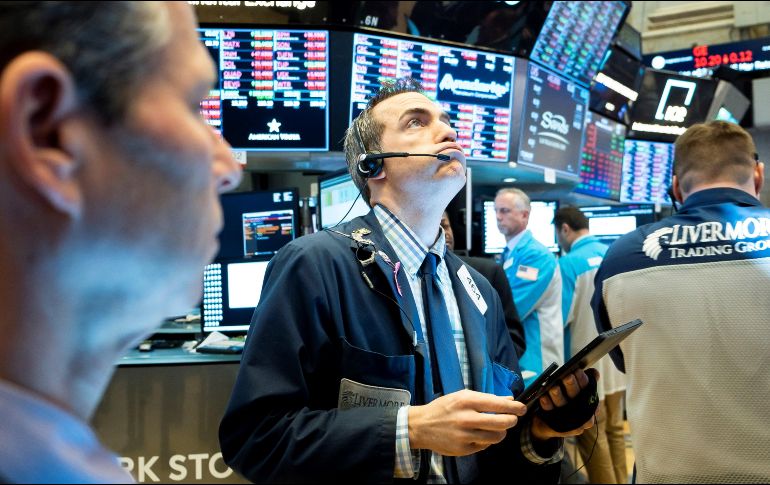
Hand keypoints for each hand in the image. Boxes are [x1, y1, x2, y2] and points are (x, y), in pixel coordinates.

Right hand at [408, 389, 526, 455]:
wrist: (421, 426)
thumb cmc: (444, 408)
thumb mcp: (463, 396)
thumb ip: (486, 398)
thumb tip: (509, 400)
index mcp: (467, 401)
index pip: (498, 404)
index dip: (514, 407)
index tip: (522, 408)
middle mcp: (467, 418)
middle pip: (502, 422)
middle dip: (511, 420)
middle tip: (512, 419)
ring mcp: (465, 435)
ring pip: (497, 437)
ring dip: (501, 432)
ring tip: (497, 428)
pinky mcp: (463, 449)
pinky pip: (485, 446)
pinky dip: (487, 441)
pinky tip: (481, 435)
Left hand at [530, 368, 598, 440]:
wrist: (551, 420)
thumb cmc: (566, 397)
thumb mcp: (576, 387)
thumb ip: (583, 379)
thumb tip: (595, 372)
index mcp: (590, 401)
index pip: (589, 389)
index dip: (582, 379)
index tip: (577, 370)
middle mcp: (583, 413)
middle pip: (577, 398)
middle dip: (572, 386)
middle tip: (567, 377)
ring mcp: (570, 421)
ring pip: (563, 405)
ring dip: (558, 395)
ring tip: (553, 387)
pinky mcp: (556, 424)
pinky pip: (551, 413)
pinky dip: (547, 404)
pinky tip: (543, 397)